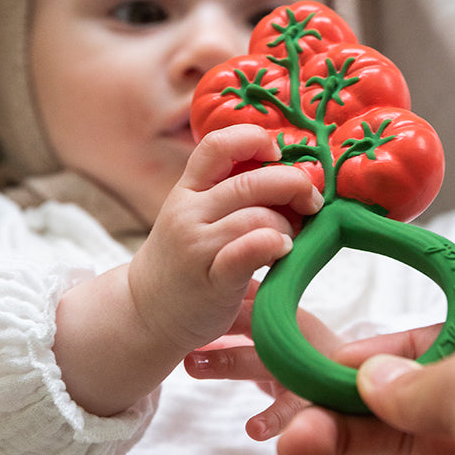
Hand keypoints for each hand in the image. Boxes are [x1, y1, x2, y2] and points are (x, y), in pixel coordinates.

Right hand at [130, 124, 322, 353]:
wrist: (145, 314)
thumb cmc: (184, 263)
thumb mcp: (194, 216)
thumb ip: (229, 194)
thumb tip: (288, 176)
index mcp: (188, 189)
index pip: (217, 144)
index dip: (254, 140)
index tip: (276, 155)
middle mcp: (189, 212)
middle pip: (250, 181)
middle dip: (293, 185)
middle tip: (310, 203)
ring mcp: (197, 246)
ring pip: (257, 216)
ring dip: (287, 225)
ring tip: (290, 239)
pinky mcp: (211, 281)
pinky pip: (248, 250)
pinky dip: (273, 244)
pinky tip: (281, 251)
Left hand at [185, 283, 346, 439]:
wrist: (354, 380)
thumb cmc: (300, 352)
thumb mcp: (272, 330)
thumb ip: (238, 320)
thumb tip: (193, 310)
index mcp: (282, 311)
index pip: (249, 294)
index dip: (218, 293)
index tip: (182, 295)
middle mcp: (294, 331)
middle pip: (254, 321)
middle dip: (217, 322)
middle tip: (179, 324)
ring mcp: (305, 363)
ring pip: (264, 359)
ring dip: (227, 361)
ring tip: (191, 366)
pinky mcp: (315, 396)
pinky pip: (293, 407)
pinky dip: (273, 418)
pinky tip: (253, 430)